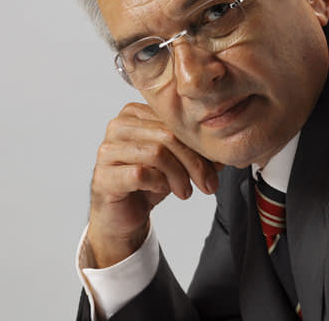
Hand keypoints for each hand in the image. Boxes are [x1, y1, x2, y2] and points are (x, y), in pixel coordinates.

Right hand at [87, 102, 221, 267]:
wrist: (122, 214)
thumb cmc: (149, 182)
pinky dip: (158, 183)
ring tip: (185, 191)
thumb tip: (224, 152)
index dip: (199, 144)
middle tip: (207, 184)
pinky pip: (140, 173)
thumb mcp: (177, 163)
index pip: (175, 121)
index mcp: (136, 113)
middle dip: (194, 162)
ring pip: (156, 152)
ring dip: (179, 175)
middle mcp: (119, 125)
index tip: (215, 167)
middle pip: (168, 135)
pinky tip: (162, 190)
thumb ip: (198, 152)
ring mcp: (108, 149)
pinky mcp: (103, 175)